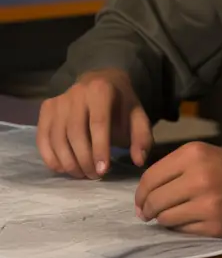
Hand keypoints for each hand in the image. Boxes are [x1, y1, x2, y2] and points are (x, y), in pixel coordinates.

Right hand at [36, 68, 152, 180]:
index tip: (103, 170)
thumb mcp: (137, 116)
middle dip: (84, 159)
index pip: (98, 123)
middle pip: (76, 132)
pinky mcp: (47, 109)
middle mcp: (77, 92)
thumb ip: (142, 138)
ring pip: (57, 137)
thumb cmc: (120, 104)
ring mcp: (59, 100)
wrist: (102, 82)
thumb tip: (139, 160)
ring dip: (68, 162)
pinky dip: (50, 157)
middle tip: (94, 175)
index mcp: (101, 90)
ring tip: (82, 174)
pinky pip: (43, 138)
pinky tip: (63, 169)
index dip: (100, 149)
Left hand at [134, 142, 221, 236]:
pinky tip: (186, 221)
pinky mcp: (213, 225)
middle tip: (147, 213)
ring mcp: (206, 203)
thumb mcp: (205, 154)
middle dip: (146, 209)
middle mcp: (197, 177)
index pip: (151, 177)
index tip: (139, 201)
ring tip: (168, 216)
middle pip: (154, 199)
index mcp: (193, 154)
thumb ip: (175, 168)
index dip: (140, 193)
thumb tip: (144, 195)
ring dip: (162, 219)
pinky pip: (181, 230)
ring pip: (165, 217)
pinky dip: (178, 227)